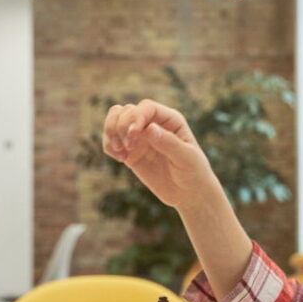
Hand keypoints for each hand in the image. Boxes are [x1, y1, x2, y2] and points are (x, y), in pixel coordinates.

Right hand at [102, 99, 220, 209]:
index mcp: (169, 120)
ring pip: (115, 120)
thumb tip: (150, 128)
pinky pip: (111, 140)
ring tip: (119, 151)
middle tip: (128, 147)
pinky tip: (120, 159)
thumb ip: (169, 143)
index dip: (136, 116)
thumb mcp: (186, 158)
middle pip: (127, 111)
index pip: (147, 107)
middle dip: (121, 126)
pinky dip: (109, 146)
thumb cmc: (193, 172)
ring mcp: (140, 137)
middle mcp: (152, 124)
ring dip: (110, 132)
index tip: (133, 134)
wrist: (189, 194)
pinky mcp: (130, 152)